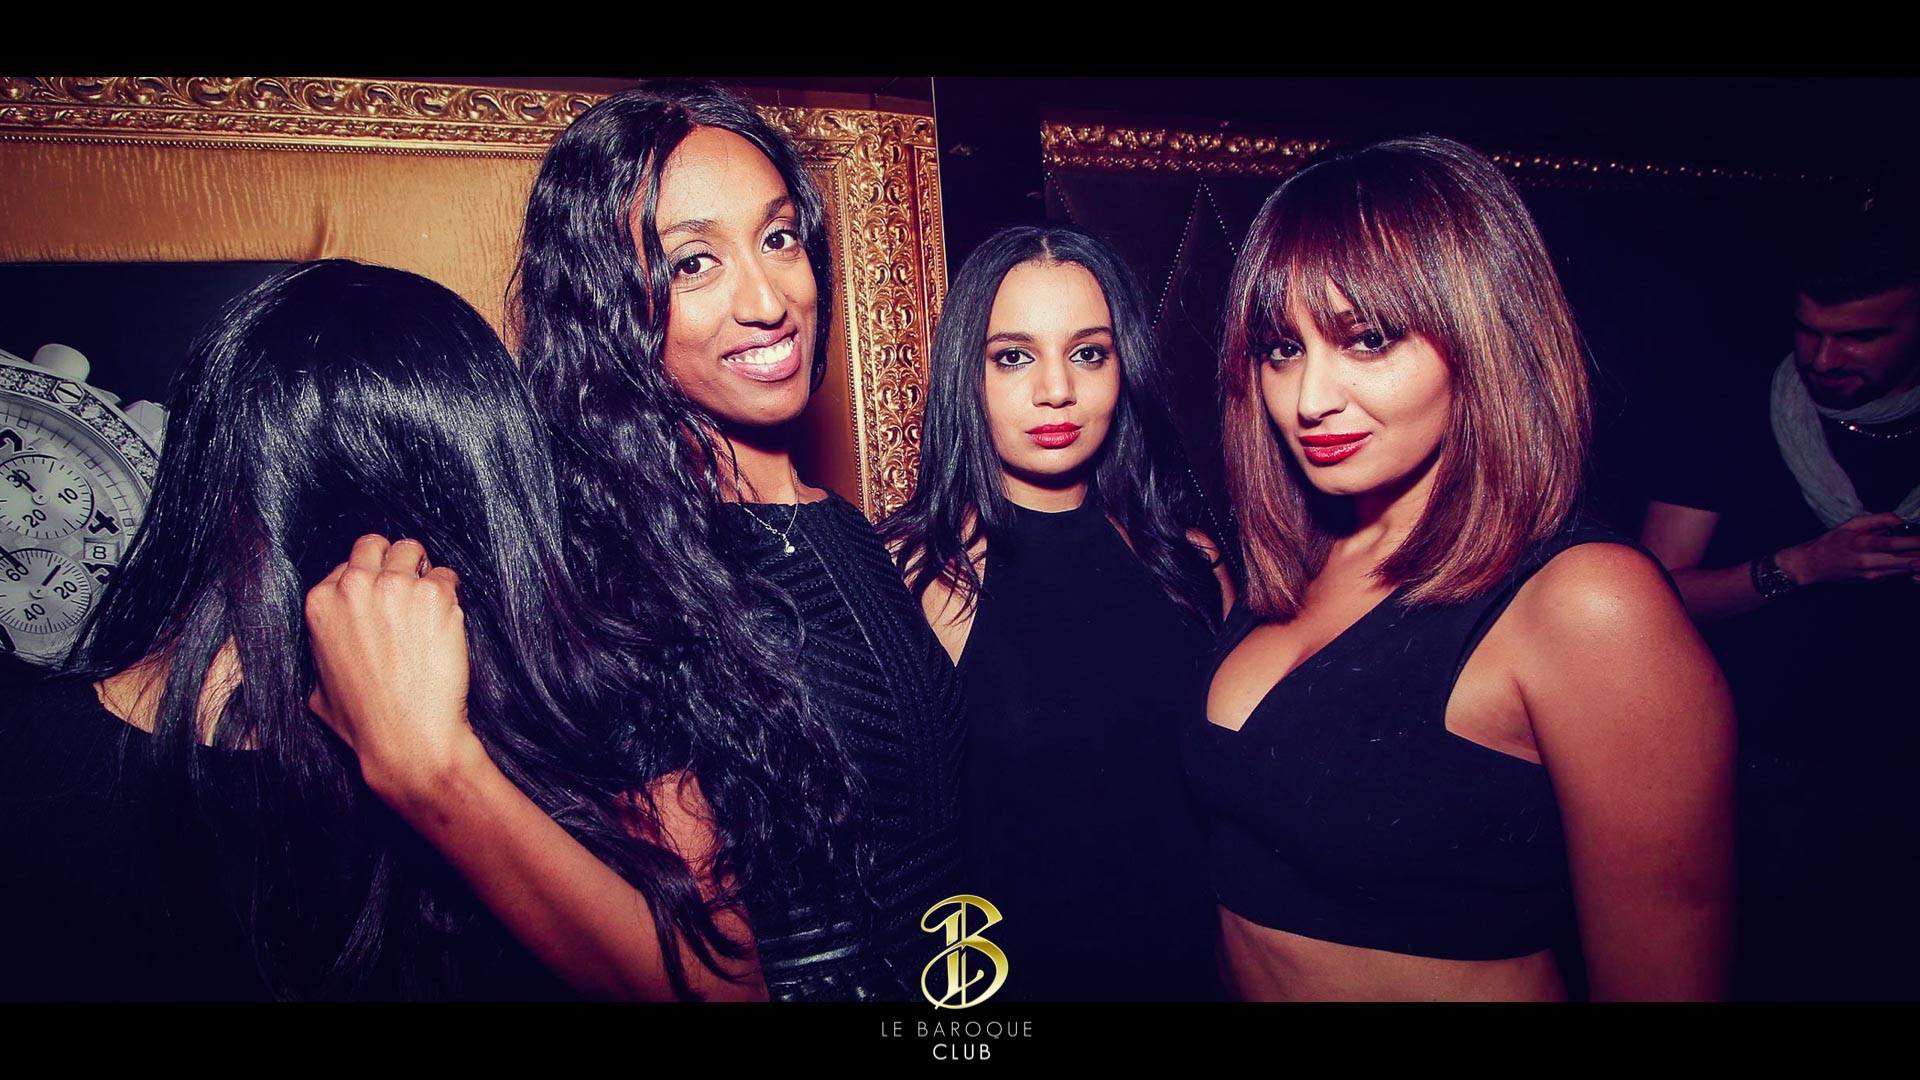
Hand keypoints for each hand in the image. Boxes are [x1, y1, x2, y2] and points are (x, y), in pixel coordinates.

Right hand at [304, 534, 479, 797]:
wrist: (407, 739)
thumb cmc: (365, 723)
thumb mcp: (317, 690)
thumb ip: (320, 656)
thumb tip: (329, 651)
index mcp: (320, 603)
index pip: (347, 565)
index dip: (369, 582)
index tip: (383, 602)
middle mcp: (353, 587)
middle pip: (375, 545)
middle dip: (393, 561)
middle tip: (410, 589)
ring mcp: (394, 587)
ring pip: (412, 550)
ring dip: (424, 572)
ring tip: (431, 604)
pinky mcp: (433, 595)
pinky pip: (448, 576)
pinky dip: (452, 594)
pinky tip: (448, 621)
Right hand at [1776, 512, 1919, 586]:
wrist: (1812, 566)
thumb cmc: (1830, 542)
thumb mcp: (1851, 524)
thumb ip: (1878, 520)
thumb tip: (1901, 520)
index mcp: (1863, 544)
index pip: (1896, 543)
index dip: (1915, 541)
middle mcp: (1870, 563)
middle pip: (1906, 561)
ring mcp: (1873, 575)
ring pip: (1905, 570)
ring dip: (1917, 563)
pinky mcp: (1874, 581)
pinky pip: (1897, 574)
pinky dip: (1907, 567)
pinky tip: (1912, 560)